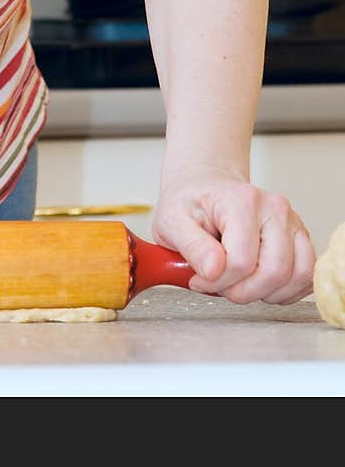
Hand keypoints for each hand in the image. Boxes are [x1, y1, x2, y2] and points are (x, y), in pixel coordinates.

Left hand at [152, 167, 315, 304]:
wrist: (205, 186)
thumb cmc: (190, 203)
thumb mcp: (171, 221)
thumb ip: (191, 246)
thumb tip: (213, 270)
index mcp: (241, 199)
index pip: (241, 260)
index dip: (219, 281)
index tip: (200, 278)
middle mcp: (273, 207)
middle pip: (274, 271)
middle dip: (244, 292)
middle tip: (221, 285)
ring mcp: (291, 221)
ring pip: (296, 276)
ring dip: (267, 293)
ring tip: (240, 283)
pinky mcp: (300, 237)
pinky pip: (307, 276)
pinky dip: (286, 291)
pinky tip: (260, 284)